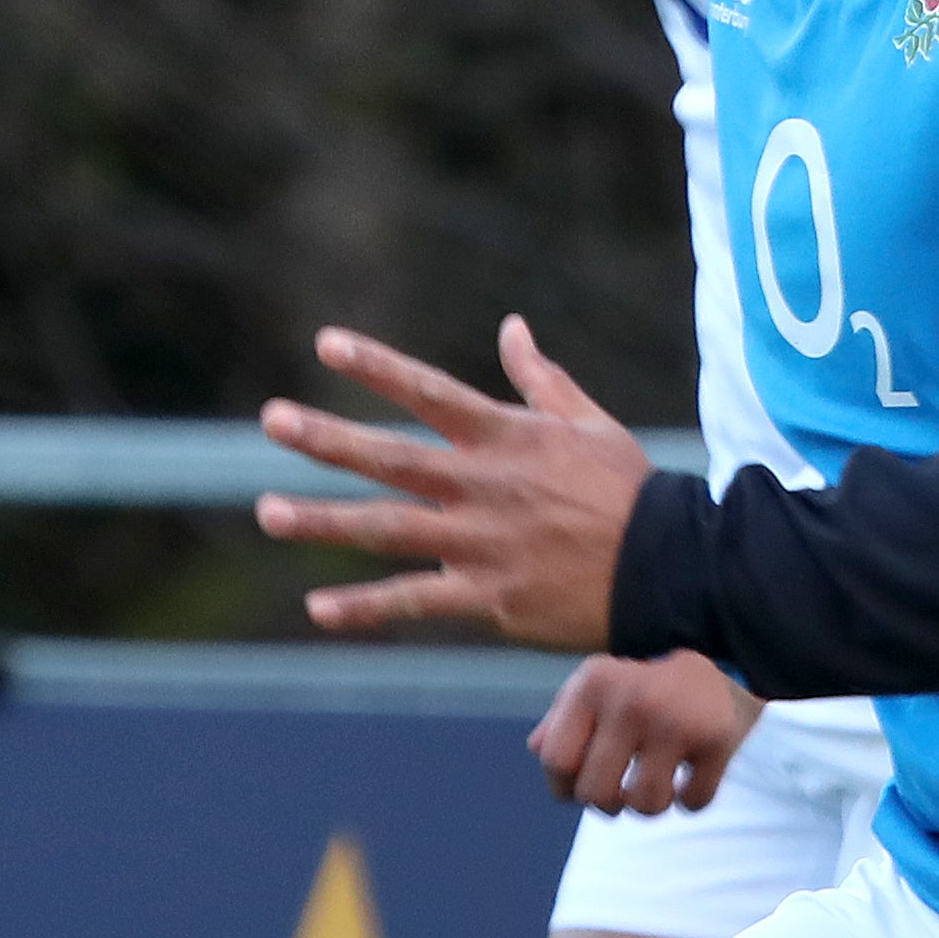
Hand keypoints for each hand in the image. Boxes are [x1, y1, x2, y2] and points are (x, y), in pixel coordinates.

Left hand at [254, 315, 654, 647]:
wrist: (670, 567)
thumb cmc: (630, 490)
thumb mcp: (589, 423)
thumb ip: (540, 378)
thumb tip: (511, 327)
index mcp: (509, 439)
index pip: (430, 392)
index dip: (376, 367)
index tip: (324, 343)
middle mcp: (484, 486)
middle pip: (391, 457)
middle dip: (327, 438)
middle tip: (272, 419)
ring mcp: (480, 543)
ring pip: (386, 528)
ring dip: (323, 521)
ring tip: (268, 511)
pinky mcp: (486, 597)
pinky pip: (413, 601)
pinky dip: (363, 608)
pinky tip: (317, 610)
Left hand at [533, 651, 764, 813]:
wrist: (714, 678)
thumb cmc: (638, 694)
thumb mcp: (595, 693)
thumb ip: (560, 721)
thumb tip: (537, 748)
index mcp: (594, 682)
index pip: (555, 760)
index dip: (564, 786)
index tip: (581, 784)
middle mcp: (632, 698)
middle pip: (594, 792)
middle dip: (606, 803)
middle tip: (621, 790)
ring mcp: (676, 719)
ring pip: (644, 804)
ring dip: (648, 807)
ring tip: (655, 786)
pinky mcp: (717, 739)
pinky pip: (693, 802)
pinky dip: (690, 801)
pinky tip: (691, 779)